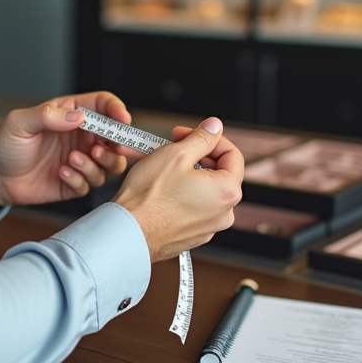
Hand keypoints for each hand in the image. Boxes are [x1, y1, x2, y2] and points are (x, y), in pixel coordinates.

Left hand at [0, 91, 134, 206]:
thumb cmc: (5, 144)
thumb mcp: (20, 123)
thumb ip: (48, 116)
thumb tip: (79, 117)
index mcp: (70, 114)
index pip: (103, 105)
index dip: (117, 110)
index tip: (123, 120)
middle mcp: (80, 136)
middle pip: (116, 138)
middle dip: (115, 145)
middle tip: (99, 149)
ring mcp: (80, 160)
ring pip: (110, 164)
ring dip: (98, 164)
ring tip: (73, 160)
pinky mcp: (75, 183)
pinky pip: (91, 184)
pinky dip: (81, 179)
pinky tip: (61, 173)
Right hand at [111, 117, 243, 261]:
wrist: (128, 232)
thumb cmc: (148, 198)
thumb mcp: (176, 154)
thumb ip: (201, 137)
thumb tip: (214, 127)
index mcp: (227, 192)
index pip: (232, 154)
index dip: (209, 138)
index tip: (189, 133)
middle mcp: (224, 213)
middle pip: (219, 172)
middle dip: (197, 155)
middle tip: (173, 147)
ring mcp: (209, 227)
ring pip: (205, 189)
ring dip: (189, 173)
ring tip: (164, 168)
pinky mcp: (193, 235)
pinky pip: (195, 207)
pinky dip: (183, 193)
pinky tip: (163, 188)